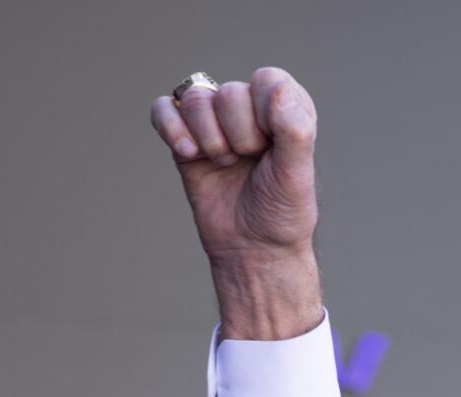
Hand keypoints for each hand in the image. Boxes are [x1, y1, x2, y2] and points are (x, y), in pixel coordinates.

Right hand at [150, 68, 323, 339]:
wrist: (252, 249)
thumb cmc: (281, 214)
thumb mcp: (297, 175)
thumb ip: (294, 129)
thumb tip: (276, 88)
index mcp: (286, 109)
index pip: (266, 81)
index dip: (264, 116)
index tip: (272, 149)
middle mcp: (250, 109)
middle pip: (227, 93)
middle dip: (237, 136)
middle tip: (249, 164)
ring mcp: (214, 122)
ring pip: (194, 98)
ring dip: (208, 137)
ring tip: (225, 164)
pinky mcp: (185, 138)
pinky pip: (163, 109)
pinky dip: (170, 127)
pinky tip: (189, 153)